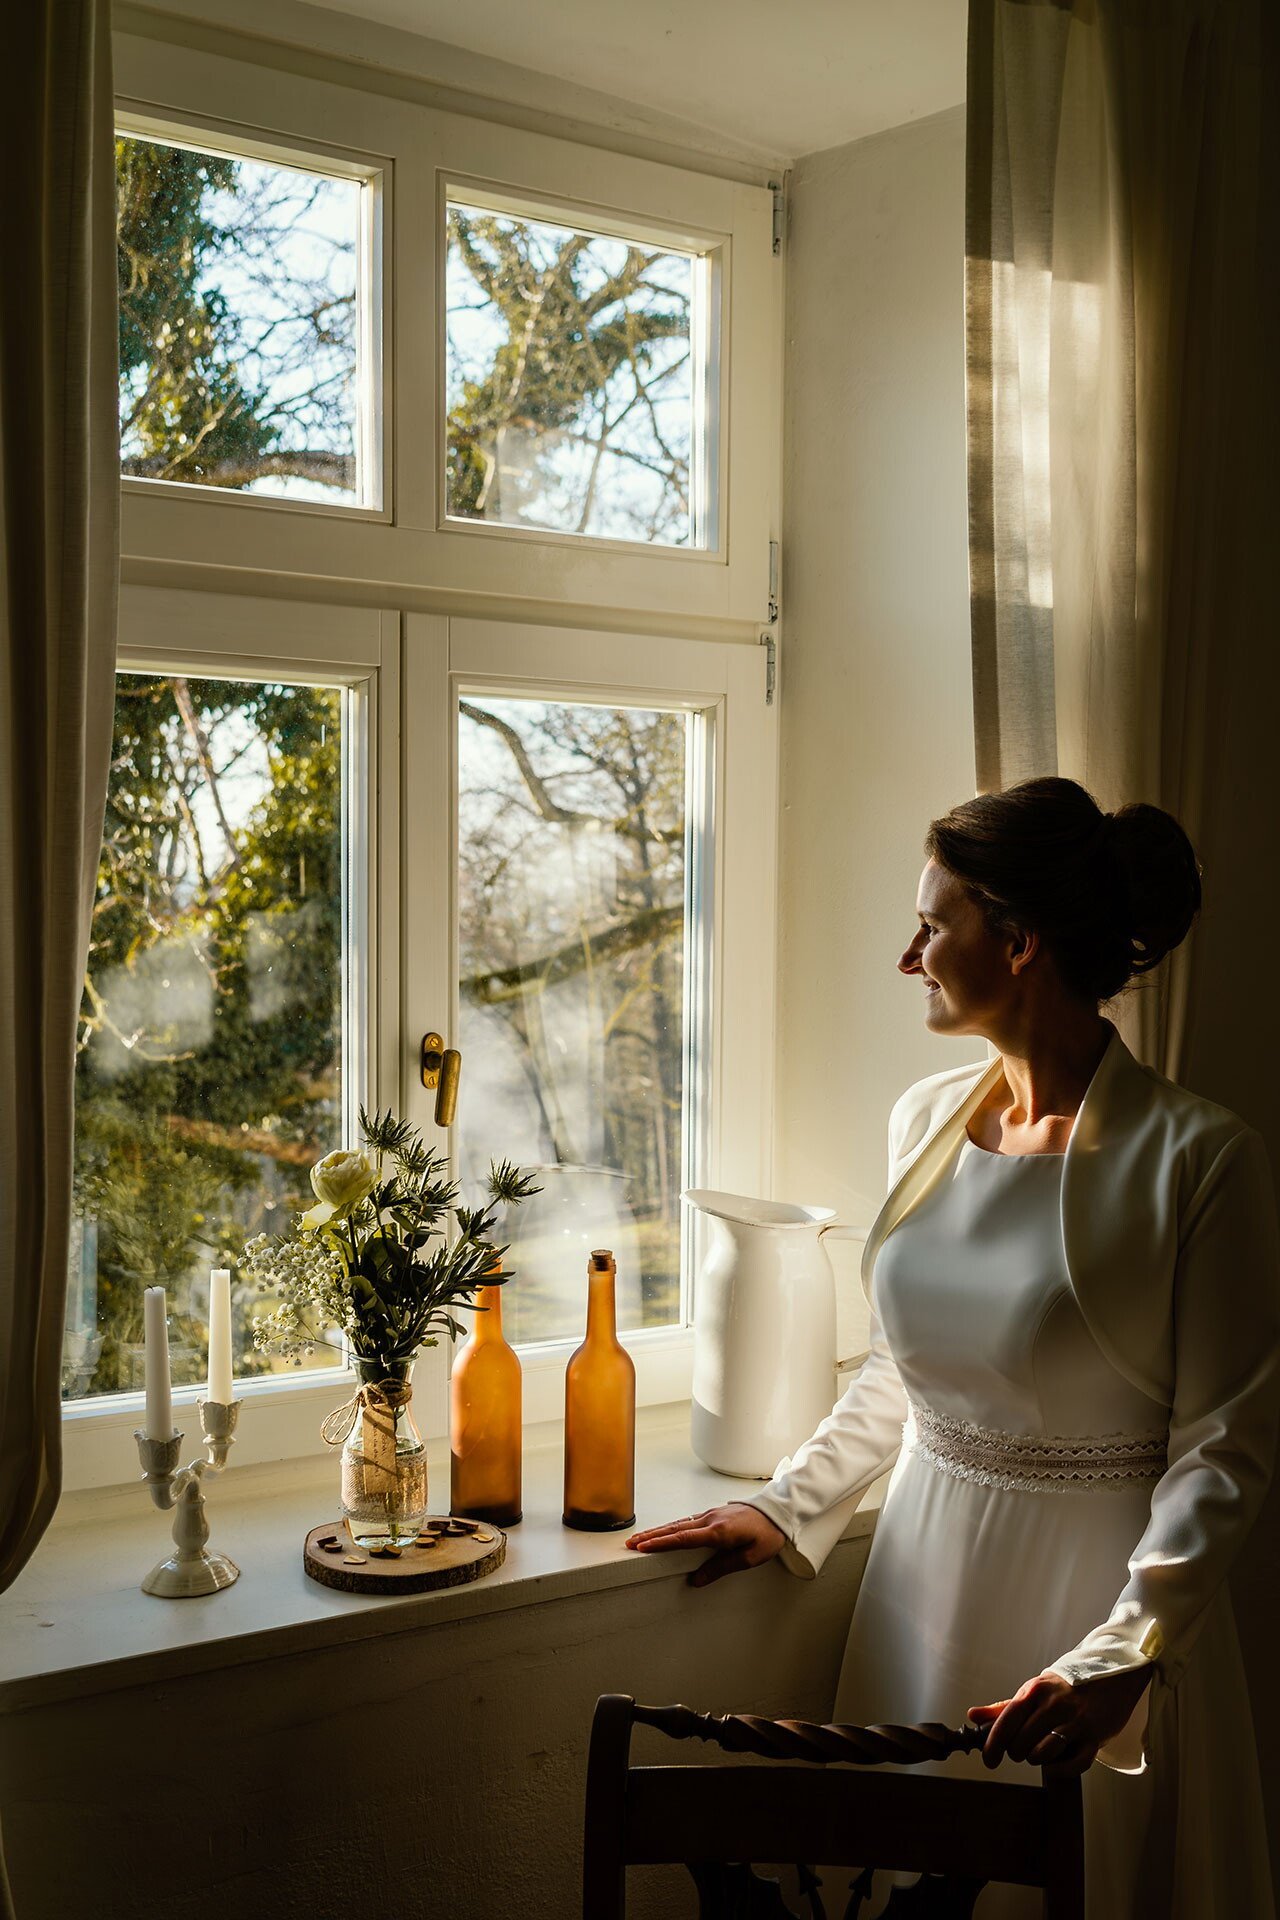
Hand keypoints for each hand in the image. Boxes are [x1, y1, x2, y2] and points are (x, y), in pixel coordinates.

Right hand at [625, 1503, 786, 1587]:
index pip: (683, 1539)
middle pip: (674, 1529)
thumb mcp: (750, 1557)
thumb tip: (697, 1580)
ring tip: (640, 1538)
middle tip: (630, 1543)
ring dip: (658, 1531)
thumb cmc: (768, 1535)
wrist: (779, 1511)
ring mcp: (710, 1514)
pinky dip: (672, 1527)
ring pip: (678, 1523)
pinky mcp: (713, 1514)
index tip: (641, 1547)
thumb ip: (722, 1568)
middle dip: (650, 1537)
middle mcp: (710, 1520)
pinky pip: (687, 1521)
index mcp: (719, 1532)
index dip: (661, 1544)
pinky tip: (664, 1532)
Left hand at [967, 1663, 1153, 1773]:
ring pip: (1043, 1754)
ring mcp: (1076, 1721)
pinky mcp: (1095, 1737)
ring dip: (1038, 1760)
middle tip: (1022, 1749)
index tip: (988, 1760)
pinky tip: (1056, 1764)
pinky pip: (1073, 1765)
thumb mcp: (1035, 1690)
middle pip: (1022, 1743)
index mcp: (1035, 1691)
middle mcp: (1054, 1705)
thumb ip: (1004, 1706)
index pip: (1006, 1721)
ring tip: (1040, 1752)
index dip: (993, 1745)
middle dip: (1018, 1753)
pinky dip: (1060, 1770)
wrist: (1111, 1678)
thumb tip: (973, 1716)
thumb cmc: (1065, 1688)